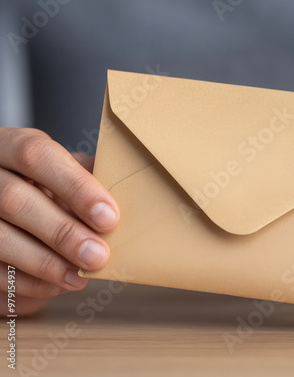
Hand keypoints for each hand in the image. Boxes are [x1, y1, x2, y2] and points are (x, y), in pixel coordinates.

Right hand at [0, 128, 119, 315]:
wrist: (3, 206)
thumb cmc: (40, 184)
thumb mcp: (59, 170)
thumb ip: (85, 175)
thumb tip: (128, 184)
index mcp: (10, 147)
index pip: (37, 156)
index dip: (76, 187)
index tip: (109, 217)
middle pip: (16, 200)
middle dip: (63, 232)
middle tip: (99, 255)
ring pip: (0, 238)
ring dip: (46, 263)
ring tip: (81, 277)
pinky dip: (29, 282)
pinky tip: (58, 285)